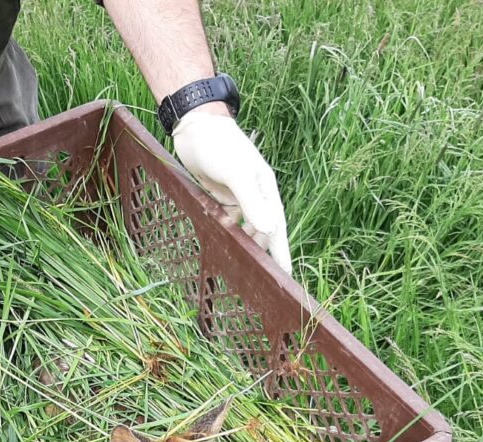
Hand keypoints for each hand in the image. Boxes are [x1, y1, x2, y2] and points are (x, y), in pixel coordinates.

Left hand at [171, 107, 291, 273]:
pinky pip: (229, 217)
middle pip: (263, 230)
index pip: (277, 227)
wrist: (196, 127)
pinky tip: (221, 236)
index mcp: (265, 189)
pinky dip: (227, 228)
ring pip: (245, 225)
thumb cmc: (220, 146)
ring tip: (241, 261)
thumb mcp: (237, 174)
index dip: (281, 251)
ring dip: (244, 240)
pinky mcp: (222, 193)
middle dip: (263, 250)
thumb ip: (252, 202)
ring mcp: (238, 194)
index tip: (286, 273)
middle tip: (260, 274)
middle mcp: (255, 194)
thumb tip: (268, 230)